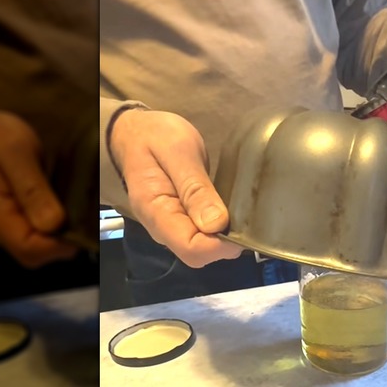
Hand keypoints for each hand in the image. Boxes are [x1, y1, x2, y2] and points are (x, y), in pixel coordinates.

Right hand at [0, 109, 76, 267]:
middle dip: (64, 242)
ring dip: (64, 235)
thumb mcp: (15, 152)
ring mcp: (8, 225)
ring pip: (41, 247)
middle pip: (36, 255)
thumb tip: (54, 224)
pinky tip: (72, 208)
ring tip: (80, 208)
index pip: (29, 248)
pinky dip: (60, 227)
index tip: (82, 222)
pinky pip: (41, 234)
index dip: (59, 243)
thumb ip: (32, 188)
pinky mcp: (18, 219)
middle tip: (85, 213)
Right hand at [109, 108, 242, 267]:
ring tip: (245, 210)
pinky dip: (222, 227)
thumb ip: (194, 188)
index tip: (245, 226)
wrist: (136, 133)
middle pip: (199, 253)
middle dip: (227, 243)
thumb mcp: (178, 152)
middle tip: (250, 214)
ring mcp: (171, 225)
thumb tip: (217, 224)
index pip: (191, 248)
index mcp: (156, 212)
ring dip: (226, 236)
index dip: (221, 245)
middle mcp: (162, 227)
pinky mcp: (181, 220)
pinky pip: (203, 234)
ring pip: (203, 247)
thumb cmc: (155, 137)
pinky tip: (235, 210)